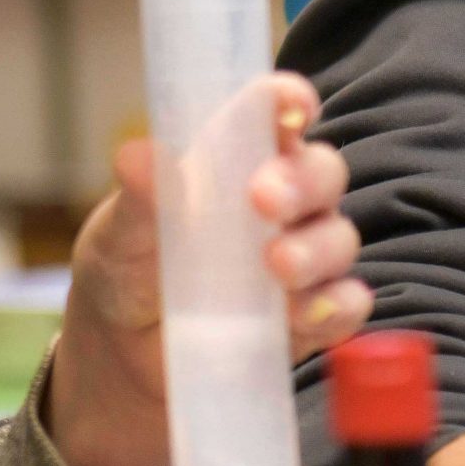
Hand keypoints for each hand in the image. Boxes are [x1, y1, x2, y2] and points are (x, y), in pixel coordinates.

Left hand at [45, 71, 372, 465]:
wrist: (121, 363)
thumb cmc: (122, 276)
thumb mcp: (118, 239)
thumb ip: (138, 201)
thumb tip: (137, 154)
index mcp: (230, 161)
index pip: (272, 116)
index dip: (287, 102)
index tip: (288, 105)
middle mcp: (278, 203)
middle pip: (320, 172)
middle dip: (302, 181)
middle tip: (263, 199)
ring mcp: (300, 259)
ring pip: (339, 237)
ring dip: (317, 248)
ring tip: (275, 265)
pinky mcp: (311, 318)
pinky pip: (346, 305)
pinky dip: (336, 307)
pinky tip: (305, 313)